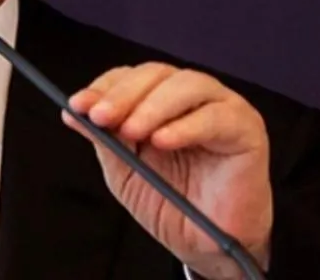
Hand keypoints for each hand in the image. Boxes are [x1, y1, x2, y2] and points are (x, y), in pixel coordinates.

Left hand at [62, 62, 272, 279]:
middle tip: (101, 117)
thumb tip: (73, 112)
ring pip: (187, 84)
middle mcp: (191, 98)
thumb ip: (106, 140)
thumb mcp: (127, 172)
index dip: (105, 87)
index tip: (79, 105)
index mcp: (160, 102)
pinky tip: (164, 141)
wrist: (209, 245)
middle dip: (123, 94)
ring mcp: (221, 108)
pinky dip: (186, 126)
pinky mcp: (246, 128)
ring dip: (153, 106)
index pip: (131, 78)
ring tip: (131, 130)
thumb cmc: (172, 204)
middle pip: (156, 74)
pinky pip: (216, 116)